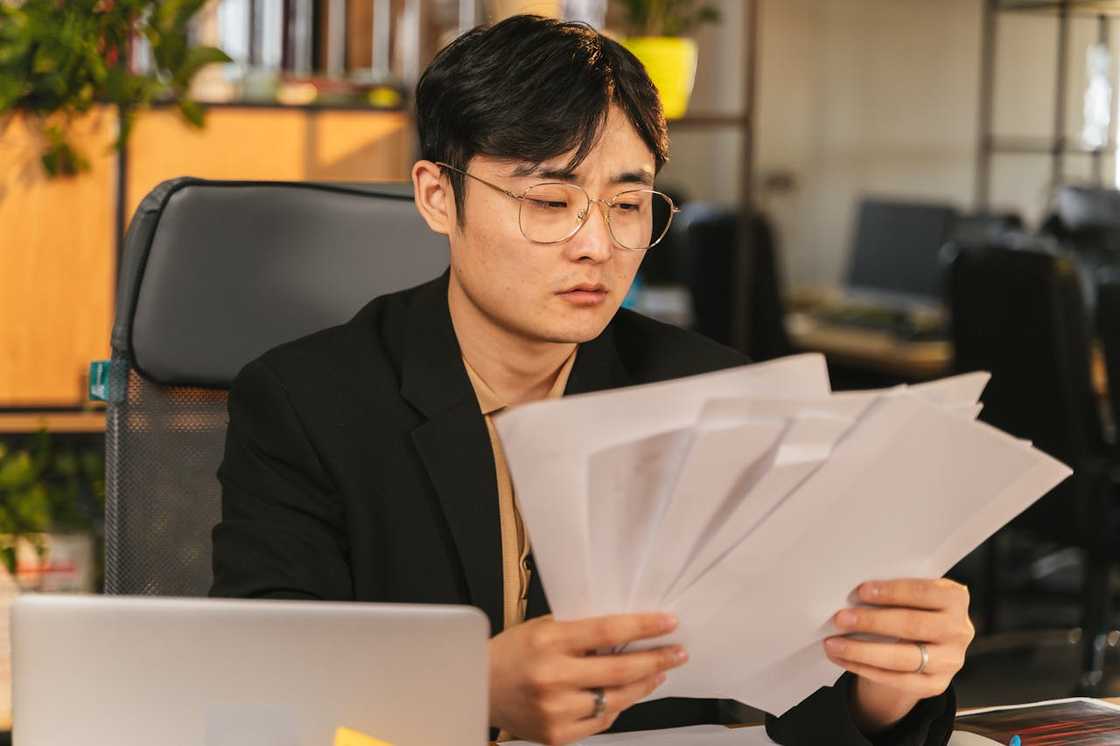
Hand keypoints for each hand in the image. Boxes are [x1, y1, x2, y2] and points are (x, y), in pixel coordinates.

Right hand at [489, 612, 686, 744]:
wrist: (475, 686)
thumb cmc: (511, 652)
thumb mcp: (543, 629)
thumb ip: (581, 632)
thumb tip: (627, 632)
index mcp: (548, 642)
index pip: (607, 631)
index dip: (643, 627)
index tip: (669, 623)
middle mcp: (553, 677)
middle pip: (620, 669)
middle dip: (656, 659)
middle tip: (678, 652)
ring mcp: (555, 710)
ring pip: (616, 699)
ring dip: (644, 685)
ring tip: (659, 672)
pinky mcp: (556, 735)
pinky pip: (601, 722)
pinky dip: (618, 707)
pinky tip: (627, 694)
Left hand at [824, 578, 973, 733]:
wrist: (928, 645)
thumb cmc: (912, 609)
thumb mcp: (914, 596)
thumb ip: (894, 593)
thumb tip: (852, 595)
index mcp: (955, 599)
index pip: (925, 592)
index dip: (892, 591)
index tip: (861, 591)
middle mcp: (959, 630)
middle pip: (912, 626)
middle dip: (872, 622)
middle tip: (840, 618)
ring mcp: (950, 661)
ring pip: (903, 658)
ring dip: (862, 651)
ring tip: (833, 643)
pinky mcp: (937, 684)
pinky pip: (897, 680)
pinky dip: (865, 669)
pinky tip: (843, 659)